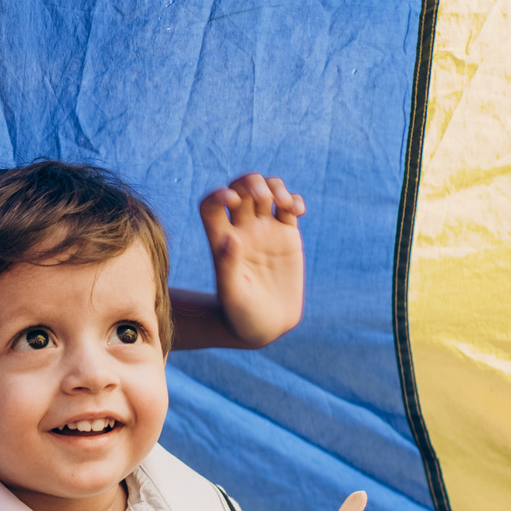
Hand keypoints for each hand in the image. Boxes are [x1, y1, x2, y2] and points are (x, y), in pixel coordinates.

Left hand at [198, 173, 306, 347]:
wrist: (266, 326)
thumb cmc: (241, 315)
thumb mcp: (233, 293)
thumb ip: (228, 265)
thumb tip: (230, 237)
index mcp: (221, 240)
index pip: (211, 205)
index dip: (218, 194)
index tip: (232, 201)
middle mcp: (242, 230)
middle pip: (240, 188)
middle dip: (251, 183)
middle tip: (264, 199)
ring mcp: (265, 231)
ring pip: (267, 191)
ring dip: (276, 187)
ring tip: (285, 204)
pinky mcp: (288, 236)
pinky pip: (290, 206)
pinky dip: (294, 200)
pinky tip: (298, 211)